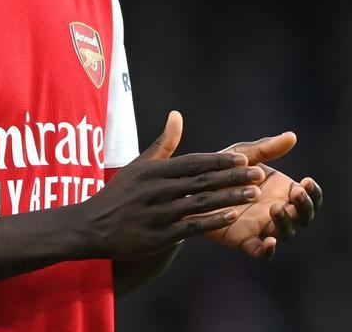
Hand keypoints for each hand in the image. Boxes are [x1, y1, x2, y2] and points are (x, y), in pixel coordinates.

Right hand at [77, 111, 264, 261]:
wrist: (91, 226)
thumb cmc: (119, 193)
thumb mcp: (138, 165)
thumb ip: (163, 143)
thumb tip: (177, 115)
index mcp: (154, 171)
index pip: (193, 163)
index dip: (220, 161)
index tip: (244, 158)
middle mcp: (157, 190)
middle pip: (202, 182)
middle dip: (233, 177)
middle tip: (260, 174)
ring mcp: (158, 213)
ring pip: (200, 204)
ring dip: (229, 198)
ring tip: (253, 194)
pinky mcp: (158, 236)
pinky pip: (190, 227)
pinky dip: (212, 222)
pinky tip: (232, 217)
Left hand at [204, 133, 322, 258]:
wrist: (193, 187)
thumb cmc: (223, 169)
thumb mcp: (244, 154)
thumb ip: (267, 148)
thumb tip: (292, 136)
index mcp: (282, 190)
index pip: (309, 197)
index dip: (313, 193)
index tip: (306, 182)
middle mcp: (277, 210)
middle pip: (304, 217)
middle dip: (304, 206)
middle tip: (295, 193)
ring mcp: (263, 227)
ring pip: (286, 233)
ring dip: (286, 222)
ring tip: (276, 207)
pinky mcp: (245, 239)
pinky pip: (261, 252)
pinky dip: (269, 250)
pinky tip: (270, 241)